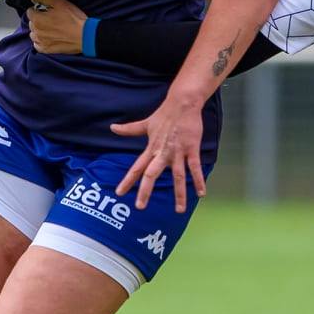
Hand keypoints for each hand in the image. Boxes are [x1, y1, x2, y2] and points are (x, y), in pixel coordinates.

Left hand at [25, 0, 86, 53]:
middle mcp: (36, 31)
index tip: (46, 9)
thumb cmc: (73, 19)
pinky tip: (49, 38)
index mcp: (37, 19)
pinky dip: (41, 41)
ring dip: (39, 30)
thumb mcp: (58, 2)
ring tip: (51, 28)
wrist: (84, 36)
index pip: (30, 11)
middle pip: (32, 23)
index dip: (38, 9)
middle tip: (51, 18)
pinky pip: (37, 45)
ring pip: (34, 34)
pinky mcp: (47, 50)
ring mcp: (41, 42)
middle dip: (38, 19)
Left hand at [110, 92, 206, 212]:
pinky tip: (202, 194)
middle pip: (151, 174)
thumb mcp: (145, 124)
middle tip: (140, 207)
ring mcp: (177, 152)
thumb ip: (130, 129)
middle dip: (145, 190)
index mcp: (151, 149)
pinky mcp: (191, 148)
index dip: (127, 180)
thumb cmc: (164, 114)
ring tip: (179, 210)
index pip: (136, 167)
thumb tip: (112, 127)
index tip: (119, 192)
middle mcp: (162, 153)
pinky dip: (198, 180)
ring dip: (179, 194)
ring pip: (177, 176)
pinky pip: (195, 167)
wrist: (182, 103)